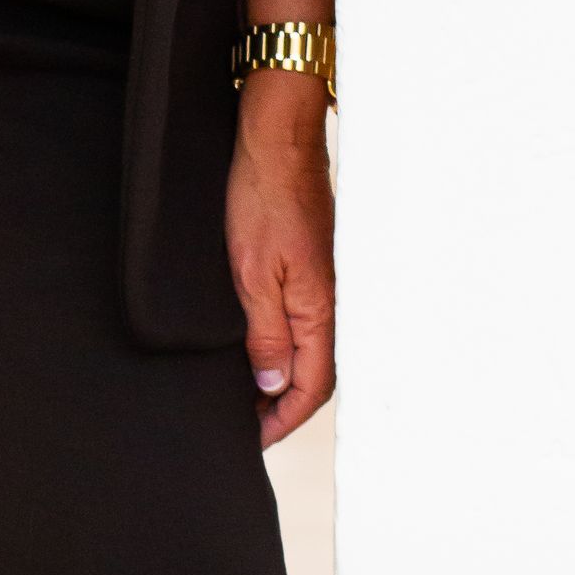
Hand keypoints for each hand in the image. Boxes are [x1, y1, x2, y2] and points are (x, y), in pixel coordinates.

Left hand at [225, 52, 335, 448]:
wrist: (275, 134)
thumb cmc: (262, 195)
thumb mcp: (251, 273)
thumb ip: (265, 334)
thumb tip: (273, 387)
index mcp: (319, 309)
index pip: (309, 388)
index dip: (280, 421)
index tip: (252, 440)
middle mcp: (329, 300)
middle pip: (313, 373)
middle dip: (282, 406)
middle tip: (246, 424)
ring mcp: (322, 278)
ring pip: (308, 346)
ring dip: (282, 374)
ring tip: (246, 392)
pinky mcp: (310, 260)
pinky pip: (303, 317)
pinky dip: (282, 342)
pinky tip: (257, 340)